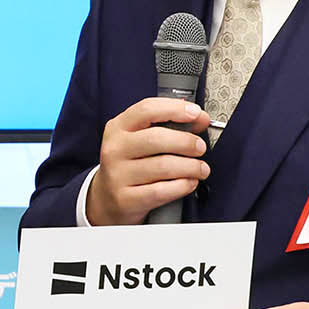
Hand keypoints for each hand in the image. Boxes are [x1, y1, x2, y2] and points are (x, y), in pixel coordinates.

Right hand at [83, 97, 211, 224]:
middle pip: (157, 138)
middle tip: (200, 147)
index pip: (147, 109)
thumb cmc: (130, 165)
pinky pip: (162, 191)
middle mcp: (115, 149)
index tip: (196, 113)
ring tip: (201, 168)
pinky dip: (183, 185)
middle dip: (186, 142)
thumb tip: (199, 119)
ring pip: (163, 166)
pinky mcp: (126, 199)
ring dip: (191, 166)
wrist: (107, 199)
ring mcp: (118, 175)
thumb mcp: (139, 140)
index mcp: (118, 128)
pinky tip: (190, 182)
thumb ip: (168, 126)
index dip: (175, 109)